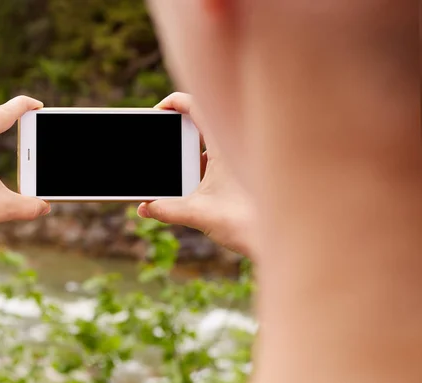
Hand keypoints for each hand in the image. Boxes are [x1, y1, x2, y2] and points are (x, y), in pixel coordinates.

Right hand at [137, 92, 253, 257]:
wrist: (281, 238)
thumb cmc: (247, 221)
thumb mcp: (199, 213)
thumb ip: (167, 210)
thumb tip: (144, 208)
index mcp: (224, 145)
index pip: (197, 105)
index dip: (174, 103)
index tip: (157, 114)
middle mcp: (233, 148)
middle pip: (200, 123)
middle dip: (177, 132)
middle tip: (160, 142)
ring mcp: (238, 161)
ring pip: (208, 144)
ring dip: (189, 154)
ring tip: (173, 171)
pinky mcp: (241, 175)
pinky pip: (215, 162)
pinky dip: (200, 168)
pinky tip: (191, 189)